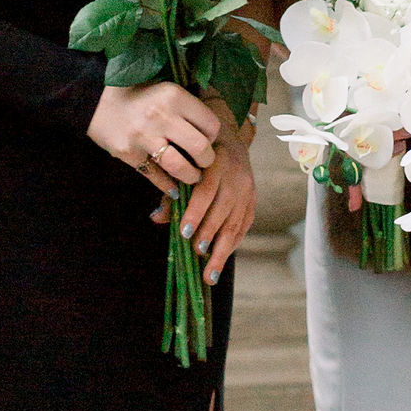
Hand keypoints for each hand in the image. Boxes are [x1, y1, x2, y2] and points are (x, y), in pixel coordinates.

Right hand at [89, 79, 220, 194]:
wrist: (95, 100)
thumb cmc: (136, 93)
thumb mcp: (165, 88)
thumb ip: (188, 103)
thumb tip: (215, 123)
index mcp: (174, 95)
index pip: (211, 125)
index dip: (212, 136)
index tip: (207, 139)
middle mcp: (161, 116)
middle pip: (200, 148)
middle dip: (206, 160)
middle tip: (203, 161)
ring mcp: (143, 137)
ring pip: (181, 167)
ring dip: (190, 176)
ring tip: (191, 175)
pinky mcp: (128, 153)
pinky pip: (157, 177)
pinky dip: (168, 185)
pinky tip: (173, 187)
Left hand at [155, 134, 255, 279]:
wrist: (230, 138)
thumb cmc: (198, 155)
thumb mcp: (184, 164)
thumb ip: (171, 189)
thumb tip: (157, 218)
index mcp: (216, 163)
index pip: (206, 191)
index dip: (196, 213)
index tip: (184, 234)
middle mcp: (236, 176)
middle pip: (223, 211)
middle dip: (209, 235)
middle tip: (196, 255)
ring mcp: (248, 189)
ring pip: (235, 224)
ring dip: (222, 250)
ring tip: (210, 273)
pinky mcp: (253, 200)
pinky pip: (244, 226)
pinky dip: (232, 244)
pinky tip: (221, 258)